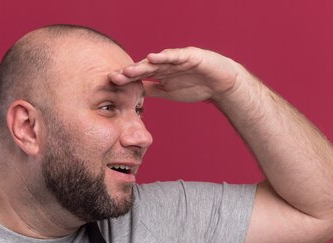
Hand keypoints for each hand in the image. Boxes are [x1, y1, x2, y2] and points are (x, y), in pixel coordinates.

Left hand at [109, 46, 245, 103]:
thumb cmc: (195, 86)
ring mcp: (177, 59)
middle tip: (114, 77)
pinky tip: (153, 57)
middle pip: (144, 68)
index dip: (126, 79)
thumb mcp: (167, 92)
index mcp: (160, 73)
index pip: (140, 76)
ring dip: (142, 65)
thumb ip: (151, 91)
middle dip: (129, 73)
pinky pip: (176, 56)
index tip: (111, 83)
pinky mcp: (190, 56)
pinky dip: (164, 57)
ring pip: (157, 62)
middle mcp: (166, 64)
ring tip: (129, 70)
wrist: (220, 84)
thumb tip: (134, 95)